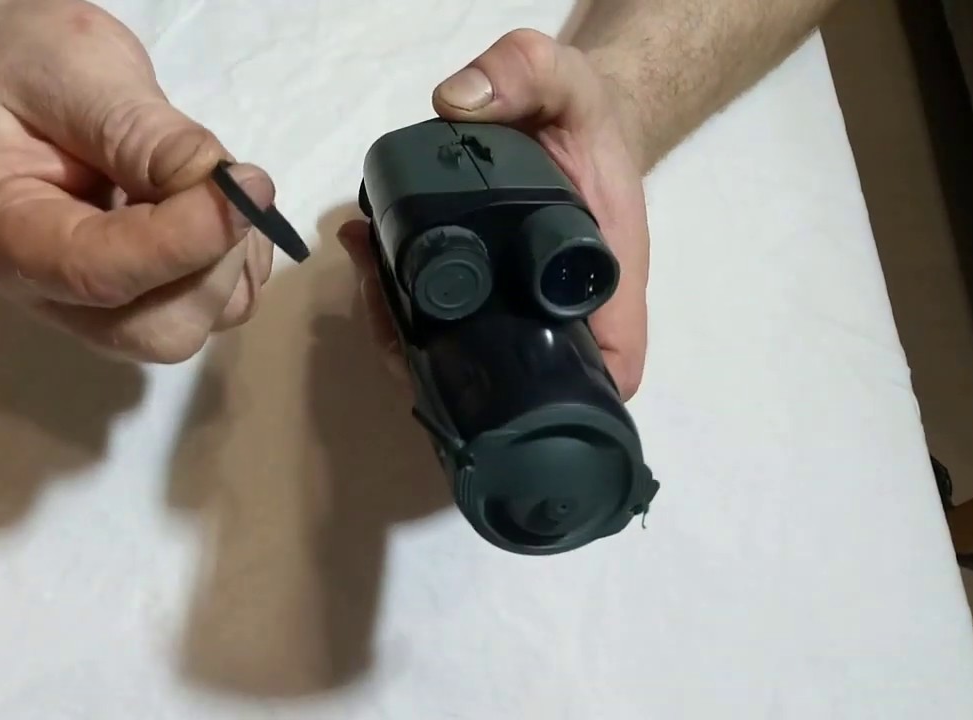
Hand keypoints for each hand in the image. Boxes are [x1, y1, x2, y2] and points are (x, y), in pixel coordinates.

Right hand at [0, 0, 273, 362]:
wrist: (24, 67)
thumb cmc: (31, 62)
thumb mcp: (75, 71)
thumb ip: (142, 132)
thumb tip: (224, 187)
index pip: (98, 274)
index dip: (183, 240)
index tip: (248, 187)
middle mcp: (47, 294)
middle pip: (156, 332)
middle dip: (212, 260)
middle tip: (230, 179)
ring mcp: (101, 309)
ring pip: (199, 323)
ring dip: (232, 254)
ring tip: (205, 179)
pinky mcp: (149, 301)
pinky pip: (222, 306)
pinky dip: (239, 254)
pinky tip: (207, 200)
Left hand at [338, 29, 649, 399]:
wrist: (568, 117)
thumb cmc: (582, 114)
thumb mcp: (567, 78)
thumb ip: (526, 73)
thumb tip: (457, 104)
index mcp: (604, 281)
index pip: (607, 368)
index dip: (556, 396)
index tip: (480, 374)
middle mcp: (562, 309)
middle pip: (515, 380)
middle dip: (443, 366)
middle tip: (386, 305)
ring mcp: (516, 307)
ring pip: (463, 359)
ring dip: (403, 333)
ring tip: (365, 270)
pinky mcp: (480, 293)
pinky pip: (435, 324)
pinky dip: (395, 306)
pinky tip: (365, 258)